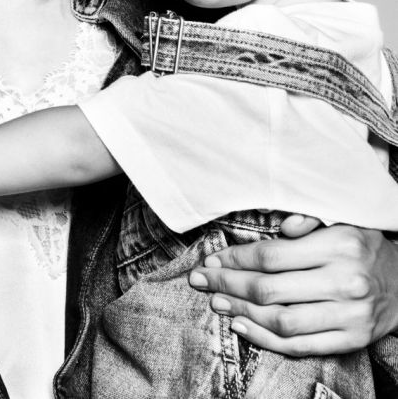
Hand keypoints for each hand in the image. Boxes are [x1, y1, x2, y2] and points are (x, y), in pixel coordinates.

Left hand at [188, 215, 397, 355]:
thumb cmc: (363, 246)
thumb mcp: (343, 220)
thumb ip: (309, 218)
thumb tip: (279, 227)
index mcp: (340, 245)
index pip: (273, 255)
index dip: (236, 259)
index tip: (213, 259)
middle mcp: (345, 282)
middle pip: (271, 289)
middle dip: (228, 284)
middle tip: (201, 279)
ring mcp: (349, 316)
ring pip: (281, 320)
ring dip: (241, 311)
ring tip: (216, 301)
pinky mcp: (351, 341)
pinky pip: (300, 346)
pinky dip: (265, 339)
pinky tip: (242, 325)